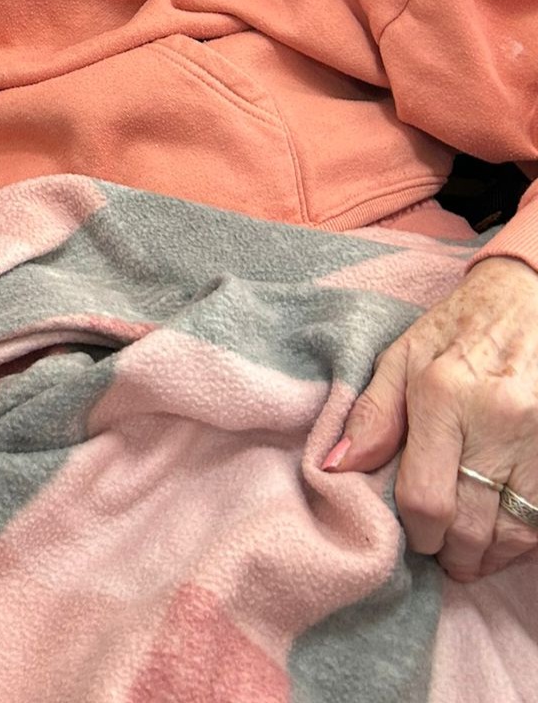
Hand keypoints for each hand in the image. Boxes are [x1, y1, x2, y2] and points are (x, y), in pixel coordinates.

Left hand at [326, 255, 537, 580]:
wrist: (530, 298)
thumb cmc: (459, 326)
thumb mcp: (403, 355)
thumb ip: (371, 414)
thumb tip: (335, 468)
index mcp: (443, 395)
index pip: (425, 498)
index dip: (416, 532)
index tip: (411, 535)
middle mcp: (497, 420)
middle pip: (472, 525)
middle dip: (451, 552)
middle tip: (438, 550)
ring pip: (517, 533)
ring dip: (489, 556)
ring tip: (469, 553)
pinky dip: (523, 538)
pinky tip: (504, 533)